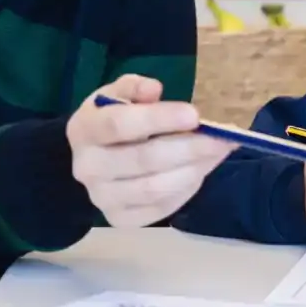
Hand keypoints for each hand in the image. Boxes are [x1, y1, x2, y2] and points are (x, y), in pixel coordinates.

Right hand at [69, 74, 233, 227]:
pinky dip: (186, 190)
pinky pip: (160, 209)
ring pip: (154, 189)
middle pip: (143, 160)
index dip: (158, 119)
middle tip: (221, 138)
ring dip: (193, 170)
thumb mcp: (117, 94)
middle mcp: (87, 167)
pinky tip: (200, 171)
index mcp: (84, 129)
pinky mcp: (119, 218)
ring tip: (217, 153)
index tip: (194, 114)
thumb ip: (134, 88)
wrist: (92, 160)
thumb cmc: (111, 120)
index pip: (119, 125)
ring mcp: (102, 197)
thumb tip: (154, 90)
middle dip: (189, 148)